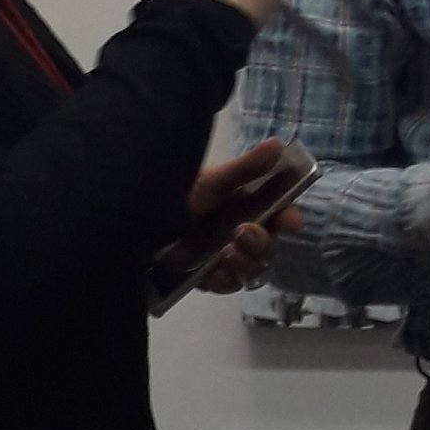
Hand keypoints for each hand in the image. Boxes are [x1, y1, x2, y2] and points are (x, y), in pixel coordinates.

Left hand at [186, 138, 304, 294]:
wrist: (139, 216)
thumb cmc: (180, 191)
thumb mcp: (213, 179)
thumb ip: (245, 168)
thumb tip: (277, 144)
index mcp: (248, 207)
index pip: (280, 217)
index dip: (289, 219)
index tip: (290, 220)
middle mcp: (241, 234)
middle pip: (267, 247)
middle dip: (262, 243)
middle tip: (244, 231)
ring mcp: (225, 257)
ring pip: (252, 270)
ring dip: (246, 263)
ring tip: (228, 252)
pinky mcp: (206, 275)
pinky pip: (225, 285)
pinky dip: (224, 279)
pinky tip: (215, 270)